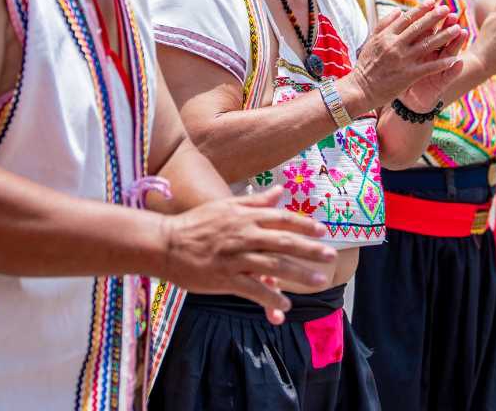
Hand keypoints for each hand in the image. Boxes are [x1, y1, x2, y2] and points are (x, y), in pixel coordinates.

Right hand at [160, 187, 336, 324]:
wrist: (165, 243)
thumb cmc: (196, 223)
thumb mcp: (226, 206)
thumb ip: (256, 201)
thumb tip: (280, 190)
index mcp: (245, 216)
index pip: (282, 218)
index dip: (304, 224)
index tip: (323, 231)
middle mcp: (244, 234)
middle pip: (285, 242)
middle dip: (310, 249)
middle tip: (330, 257)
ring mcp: (235, 257)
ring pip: (274, 266)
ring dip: (299, 274)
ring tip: (319, 281)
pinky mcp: (225, 278)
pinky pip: (254, 289)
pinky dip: (271, 297)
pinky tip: (285, 305)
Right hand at [344, 0, 463, 111]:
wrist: (359, 90)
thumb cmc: (365, 66)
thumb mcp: (371, 41)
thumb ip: (384, 24)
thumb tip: (398, 10)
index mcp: (386, 36)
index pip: (407, 19)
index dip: (421, 9)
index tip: (433, 1)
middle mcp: (395, 45)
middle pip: (419, 28)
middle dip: (435, 17)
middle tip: (447, 8)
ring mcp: (403, 60)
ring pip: (428, 45)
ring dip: (444, 36)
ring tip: (458, 28)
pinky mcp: (408, 75)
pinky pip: (429, 67)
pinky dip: (442, 63)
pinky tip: (454, 59)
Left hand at [399, 19, 467, 112]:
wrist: (408, 101)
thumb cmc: (401, 77)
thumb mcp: (400, 56)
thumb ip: (403, 37)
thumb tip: (397, 14)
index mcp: (422, 47)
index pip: (428, 29)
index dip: (431, 19)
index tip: (434, 4)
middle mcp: (434, 55)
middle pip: (441, 37)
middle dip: (445, 26)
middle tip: (451, 15)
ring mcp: (439, 68)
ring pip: (450, 53)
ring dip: (457, 43)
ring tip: (463, 32)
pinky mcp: (441, 83)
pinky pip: (448, 75)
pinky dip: (454, 69)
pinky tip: (459, 63)